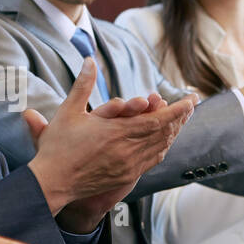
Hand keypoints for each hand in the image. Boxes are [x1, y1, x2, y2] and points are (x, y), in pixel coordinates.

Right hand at [24, 59, 194, 228]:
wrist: (52, 182)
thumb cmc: (58, 147)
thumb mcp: (69, 111)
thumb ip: (83, 84)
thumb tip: (89, 60)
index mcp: (116, 132)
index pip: (157, 120)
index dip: (177, 110)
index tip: (191, 100)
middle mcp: (127, 150)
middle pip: (164, 133)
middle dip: (180, 118)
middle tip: (190, 106)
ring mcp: (128, 166)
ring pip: (160, 147)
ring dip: (173, 132)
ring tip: (180, 120)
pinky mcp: (125, 177)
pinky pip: (152, 160)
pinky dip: (162, 147)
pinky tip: (164, 141)